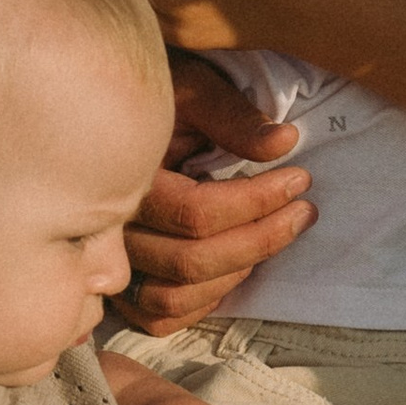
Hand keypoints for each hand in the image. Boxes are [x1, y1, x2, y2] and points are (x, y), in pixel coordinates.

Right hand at [118, 58, 313, 336]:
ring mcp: (105, 262)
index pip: (196, 214)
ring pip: (173, 297)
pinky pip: (157, 317)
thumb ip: (232, 116)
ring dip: (234, 274)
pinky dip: (201, 303)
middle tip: (304, 211)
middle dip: (260, 240)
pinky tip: (233, 270)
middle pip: (190, 261)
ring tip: (272, 238)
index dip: (257, 202)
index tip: (300, 180)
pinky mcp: (114, 285)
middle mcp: (108, 228)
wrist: (101, 113)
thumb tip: (284, 142)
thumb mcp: (191, 88)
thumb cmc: (154, 100)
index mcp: (124, 179)